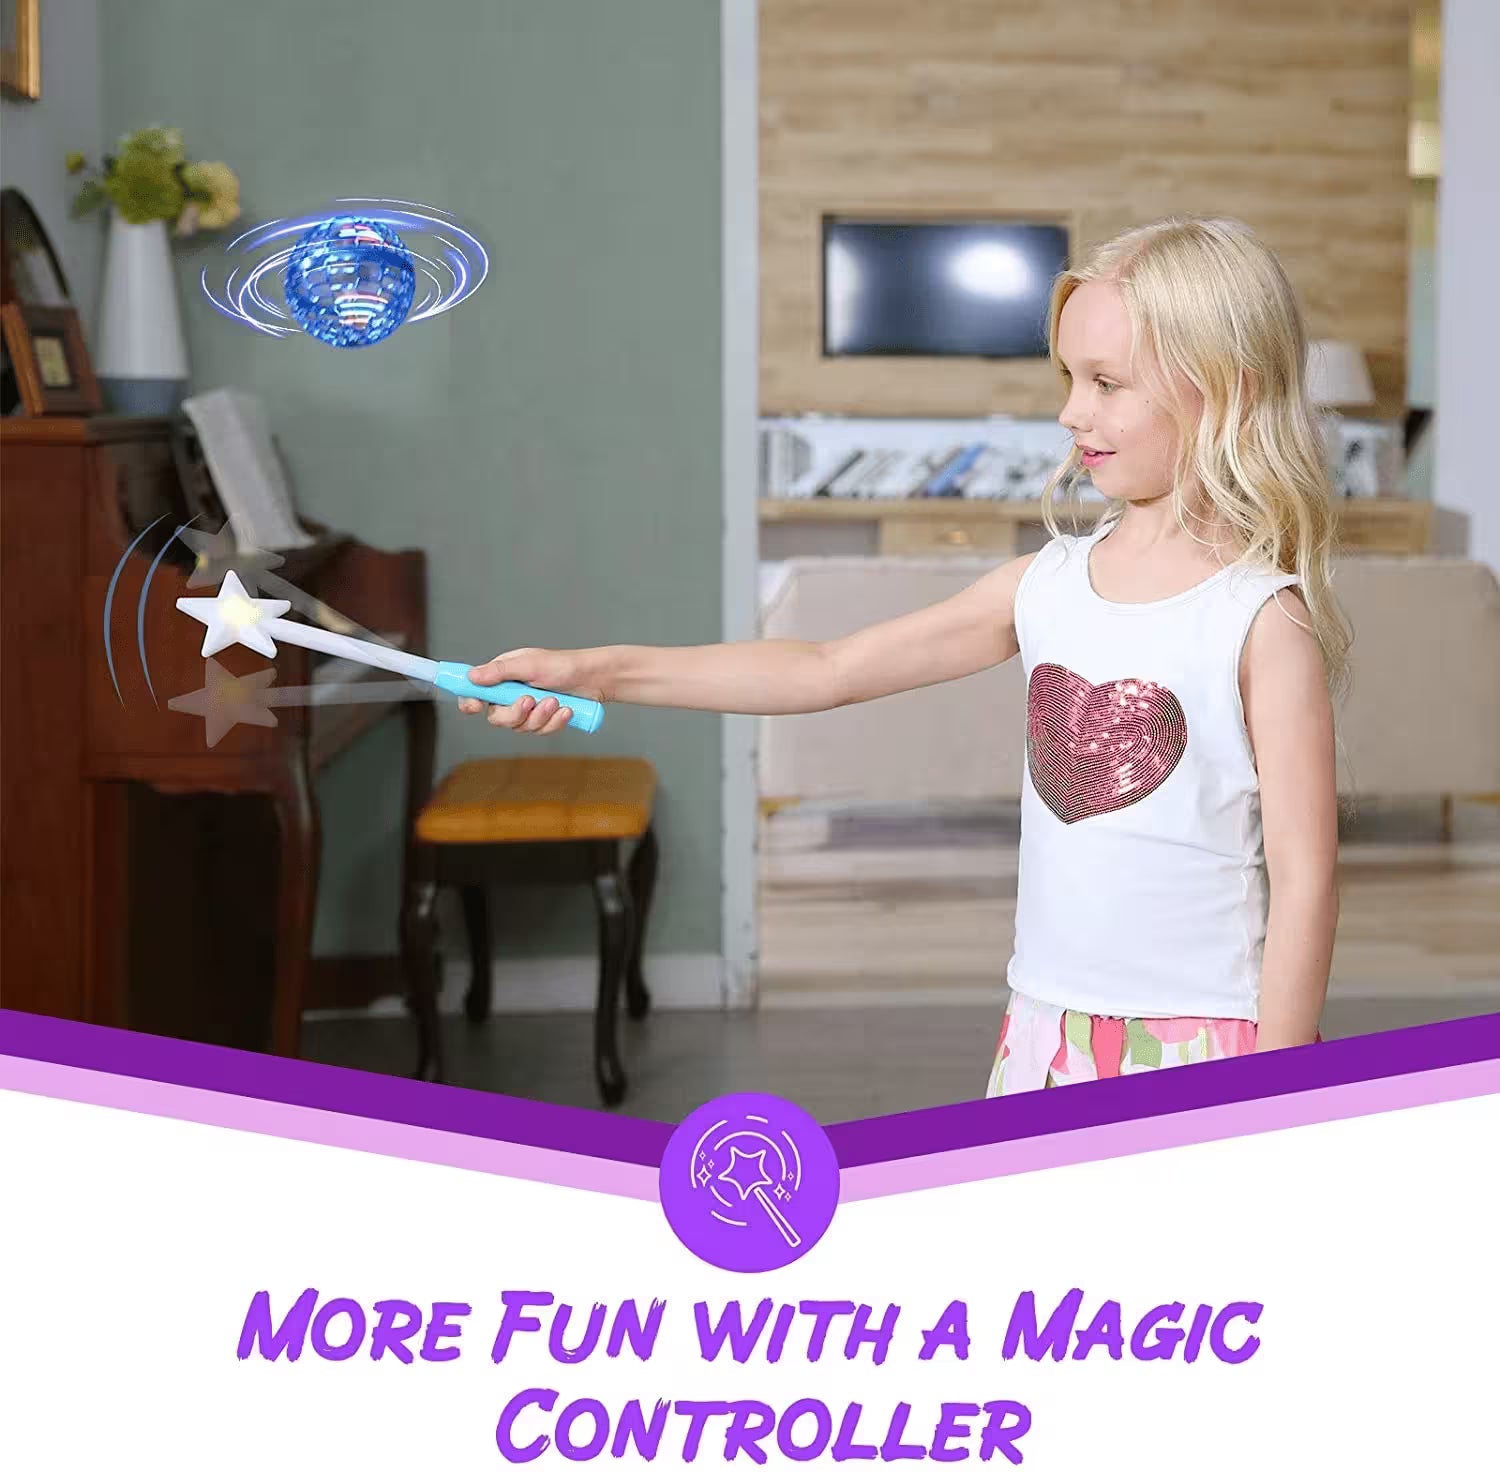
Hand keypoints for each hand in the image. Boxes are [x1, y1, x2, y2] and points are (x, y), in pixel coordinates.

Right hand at [457, 647, 598, 733]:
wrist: (595, 679)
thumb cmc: (564, 665)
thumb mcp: (530, 664)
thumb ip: (500, 672)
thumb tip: (472, 676)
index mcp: (503, 676)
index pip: (476, 692)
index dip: (471, 702)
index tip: (476, 706)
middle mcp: (511, 693)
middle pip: (496, 717)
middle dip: (515, 713)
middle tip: (530, 701)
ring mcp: (528, 709)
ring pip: (520, 727)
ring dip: (540, 716)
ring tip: (556, 701)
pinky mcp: (543, 720)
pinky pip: (540, 731)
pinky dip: (554, 722)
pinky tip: (566, 710)